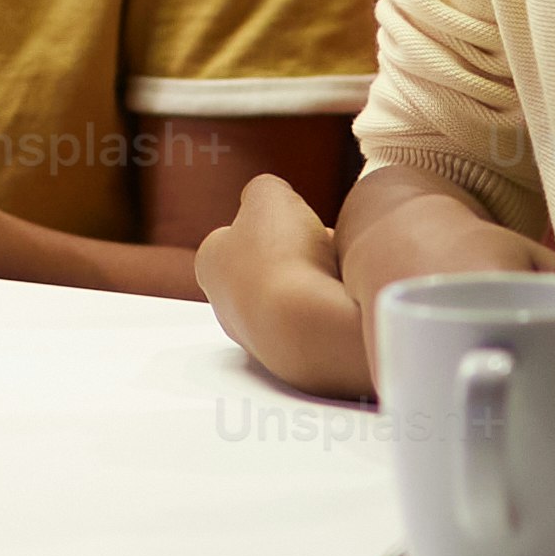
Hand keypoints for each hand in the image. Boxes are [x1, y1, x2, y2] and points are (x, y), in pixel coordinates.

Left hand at [190, 172, 373, 398]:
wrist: (309, 326)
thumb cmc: (282, 257)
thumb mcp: (269, 195)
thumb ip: (264, 189)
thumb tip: (268, 199)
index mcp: (210, 263)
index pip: (242, 235)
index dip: (275, 224)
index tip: (298, 224)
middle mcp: (227, 308)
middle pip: (272, 270)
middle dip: (301, 257)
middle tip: (324, 249)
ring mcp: (261, 341)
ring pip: (297, 300)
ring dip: (319, 286)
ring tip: (338, 277)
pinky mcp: (296, 365)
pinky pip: (319, 328)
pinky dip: (333, 314)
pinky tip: (344, 307)